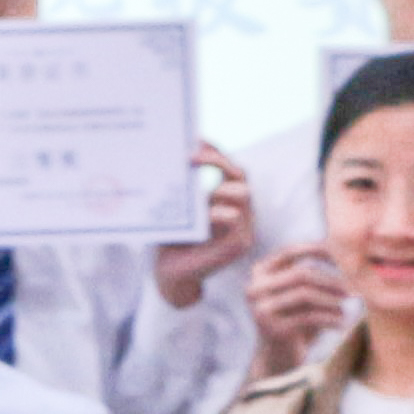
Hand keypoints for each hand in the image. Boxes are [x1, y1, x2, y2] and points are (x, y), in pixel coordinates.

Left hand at [153, 145, 255, 309]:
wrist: (170, 273)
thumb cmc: (172, 238)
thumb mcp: (177, 208)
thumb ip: (182, 187)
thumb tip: (171, 153)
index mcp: (227, 200)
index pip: (231, 168)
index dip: (217, 152)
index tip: (196, 139)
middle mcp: (240, 211)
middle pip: (241, 175)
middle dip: (218, 161)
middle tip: (191, 158)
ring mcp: (243, 228)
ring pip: (242, 194)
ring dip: (216, 187)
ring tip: (194, 188)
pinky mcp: (239, 245)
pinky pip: (235, 219)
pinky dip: (218, 212)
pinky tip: (203, 213)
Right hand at [246, 245, 351, 377]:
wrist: (278, 357)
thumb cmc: (296, 320)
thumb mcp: (301, 294)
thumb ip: (312, 274)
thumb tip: (342, 251)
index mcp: (260, 272)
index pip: (290, 252)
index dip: (318, 251)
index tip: (343, 258)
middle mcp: (255, 288)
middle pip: (301, 274)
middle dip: (331, 281)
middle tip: (352, 291)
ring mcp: (261, 308)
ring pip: (306, 295)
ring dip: (332, 300)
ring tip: (346, 308)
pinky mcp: (272, 329)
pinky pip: (310, 317)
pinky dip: (330, 318)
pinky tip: (342, 324)